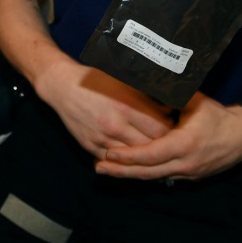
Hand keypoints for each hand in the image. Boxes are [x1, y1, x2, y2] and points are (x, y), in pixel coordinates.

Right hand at [37, 59, 175, 159]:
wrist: (63, 87)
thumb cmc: (96, 80)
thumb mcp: (125, 82)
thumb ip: (147, 96)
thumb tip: (171, 106)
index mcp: (127, 107)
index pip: (160, 129)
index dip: (173, 131)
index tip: (178, 128)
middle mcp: (115, 126)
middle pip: (150, 146)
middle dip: (163, 146)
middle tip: (172, 143)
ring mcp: (102, 139)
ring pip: (134, 158)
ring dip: (146, 156)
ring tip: (156, 151)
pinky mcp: (91, 147)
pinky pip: (115, 162)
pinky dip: (126, 161)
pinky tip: (135, 157)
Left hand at [94, 92, 241, 180]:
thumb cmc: (219, 116)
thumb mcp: (195, 101)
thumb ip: (172, 93)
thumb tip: (150, 78)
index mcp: (184, 144)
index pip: (150, 154)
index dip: (128, 156)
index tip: (108, 152)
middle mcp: (184, 163)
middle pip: (147, 172)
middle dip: (121, 170)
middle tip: (98, 166)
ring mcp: (187, 174)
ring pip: (153, 178)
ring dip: (130, 175)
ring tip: (107, 169)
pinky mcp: (190, 177)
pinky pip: (163, 178)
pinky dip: (145, 174)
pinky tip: (129, 171)